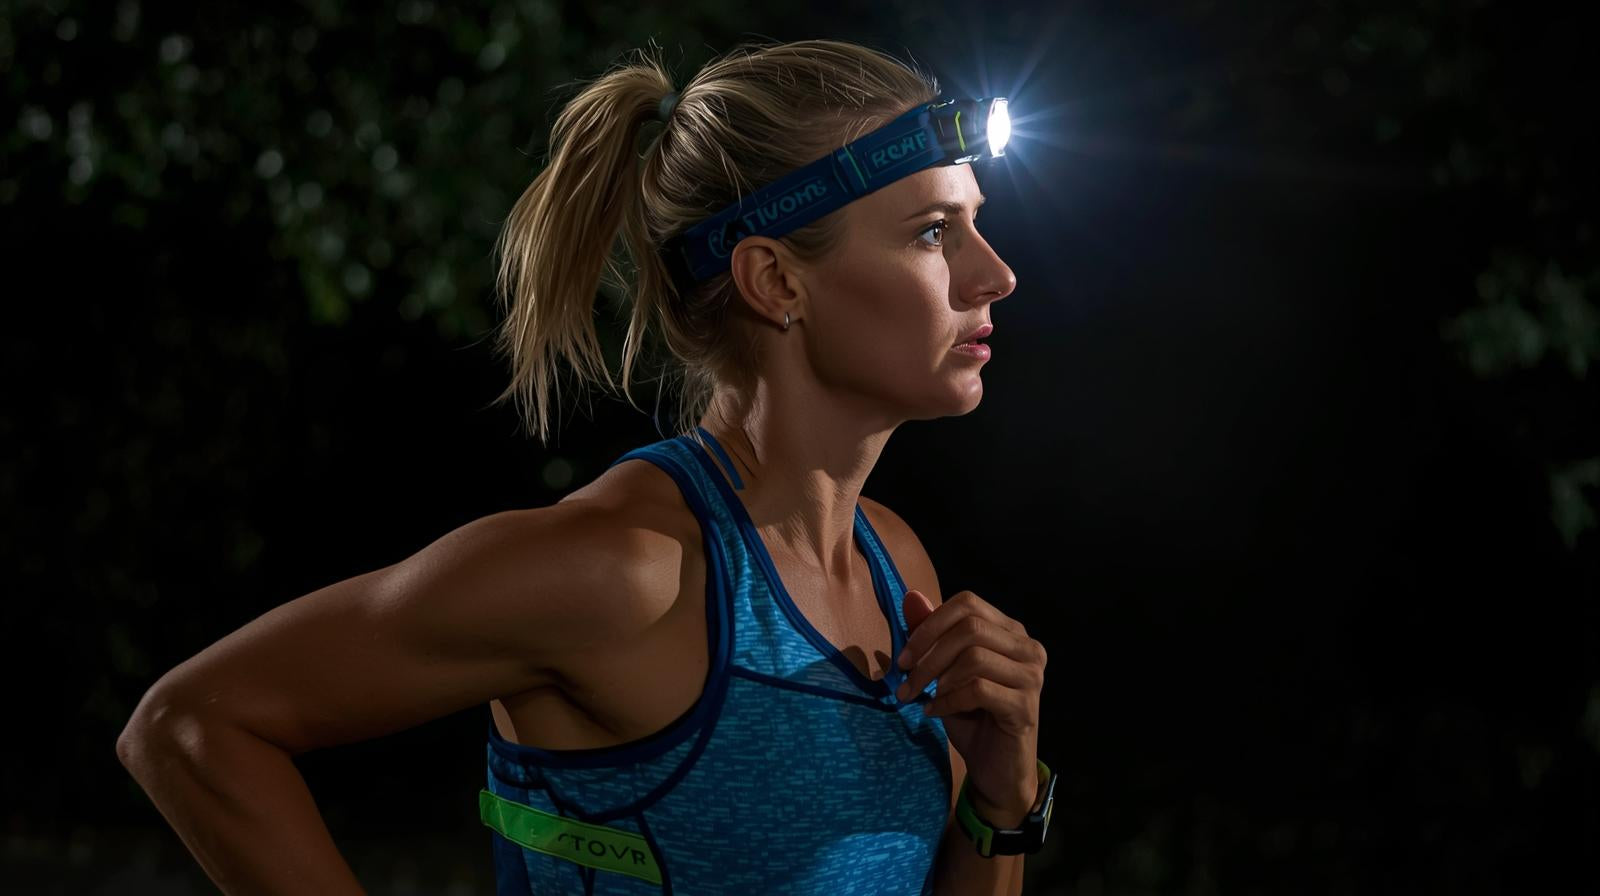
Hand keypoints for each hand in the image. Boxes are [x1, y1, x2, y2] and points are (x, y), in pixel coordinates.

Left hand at [896, 589, 1046, 824]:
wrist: (996, 769)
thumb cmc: (970, 716)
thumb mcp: (943, 672)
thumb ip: (932, 636)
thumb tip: (912, 597)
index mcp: (1010, 632)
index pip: (968, 603)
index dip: (930, 624)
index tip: (903, 657)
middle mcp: (1028, 648)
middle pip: (970, 628)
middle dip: (928, 654)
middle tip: (905, 681)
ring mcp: (1032, 676)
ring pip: (974, 657)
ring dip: (935, 678)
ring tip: (920, 697)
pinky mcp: (1026, 706)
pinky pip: (977, 690)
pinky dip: (947, 700)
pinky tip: (934, 712)